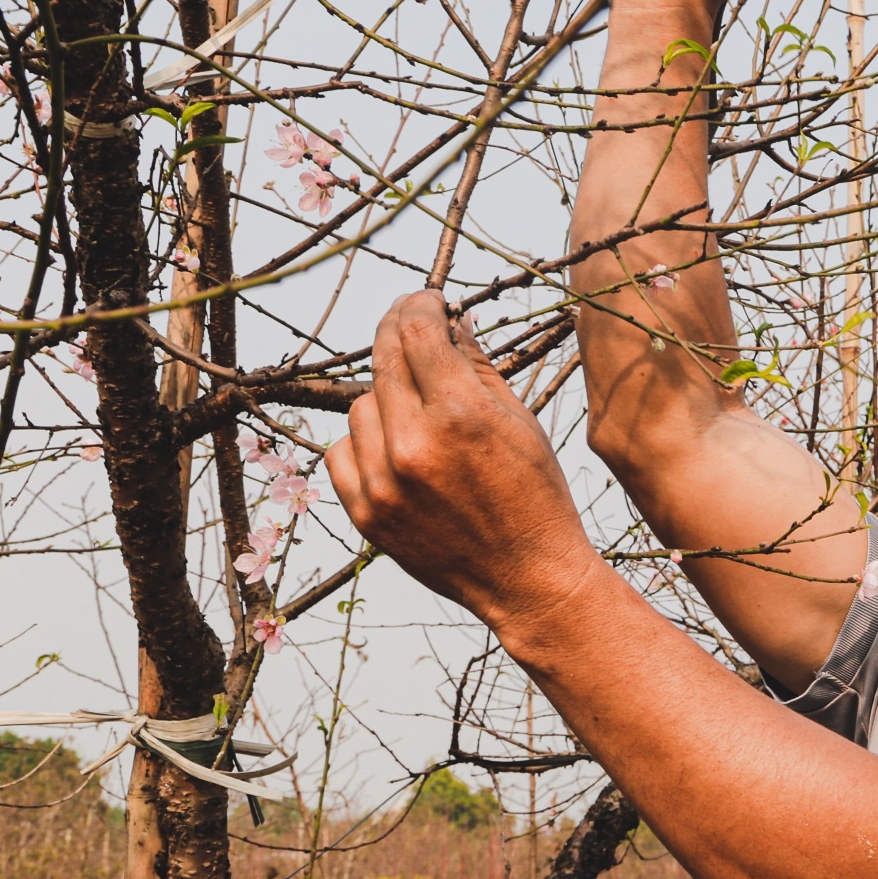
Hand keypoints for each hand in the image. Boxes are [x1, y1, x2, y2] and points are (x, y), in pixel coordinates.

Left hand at [326, 293, 602, 631]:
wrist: (527, 577)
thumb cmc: (536, 496)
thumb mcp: (520, 422)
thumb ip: (477, 366)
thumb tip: (451, 320)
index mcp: (461, 414)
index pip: (417, 330)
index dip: (419, 304)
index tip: (425, 301)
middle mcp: (414, 444)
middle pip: (382, 357)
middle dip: (398, 333)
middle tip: (412, 327)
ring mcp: (383, 482)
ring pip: (360, 405)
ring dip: (386, 398)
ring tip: (421, 414)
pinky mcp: (365, 513)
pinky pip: (341, 451)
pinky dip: (364, 443)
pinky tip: (397, 451)